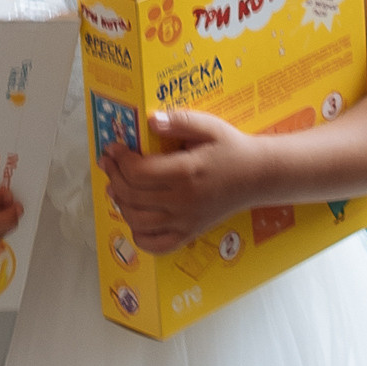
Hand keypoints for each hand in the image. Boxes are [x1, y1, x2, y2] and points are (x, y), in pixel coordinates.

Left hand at [102, 107, 260, 252]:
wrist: (258, 176)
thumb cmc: (231, 149)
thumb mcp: (209, 126)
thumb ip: (179, 121)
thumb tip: (150, 120)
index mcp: (186, 172)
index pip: (138, 173)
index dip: (119, 160)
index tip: (113, 148)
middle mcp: (183, 201)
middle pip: (132, 195)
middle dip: (113, 176)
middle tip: (108, 162)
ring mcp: (186, 221)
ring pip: (137, 221)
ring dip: (120, 203)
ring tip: (116, 186)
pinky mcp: (190, 234)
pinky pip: (156, 245)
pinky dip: (139, 235)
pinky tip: (135, 216)